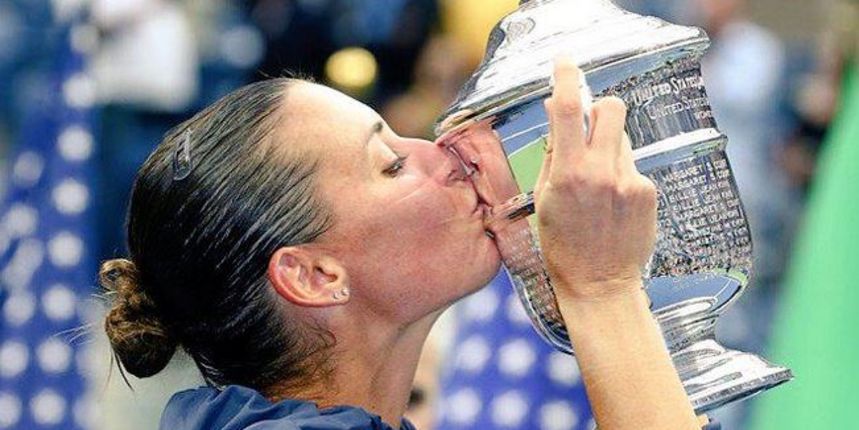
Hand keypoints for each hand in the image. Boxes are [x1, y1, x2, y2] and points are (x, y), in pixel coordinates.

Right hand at [534, 57, 656, 300]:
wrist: (600, 285)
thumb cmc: (563, 247)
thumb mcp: (544, 199)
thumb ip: (553, 153)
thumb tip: (555, 114)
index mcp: (568, 174)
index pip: (568, 110)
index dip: (566, 77)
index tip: (564, 63)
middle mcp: (602, 172)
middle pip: (612, 108)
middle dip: (600, 110)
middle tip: (590, 128)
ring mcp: (630, 181)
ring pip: (622, 139)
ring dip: (609, 148)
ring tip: (598, 186)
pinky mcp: (648, 192)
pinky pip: (633, 166)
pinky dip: (621, 175)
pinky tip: (613, 204)